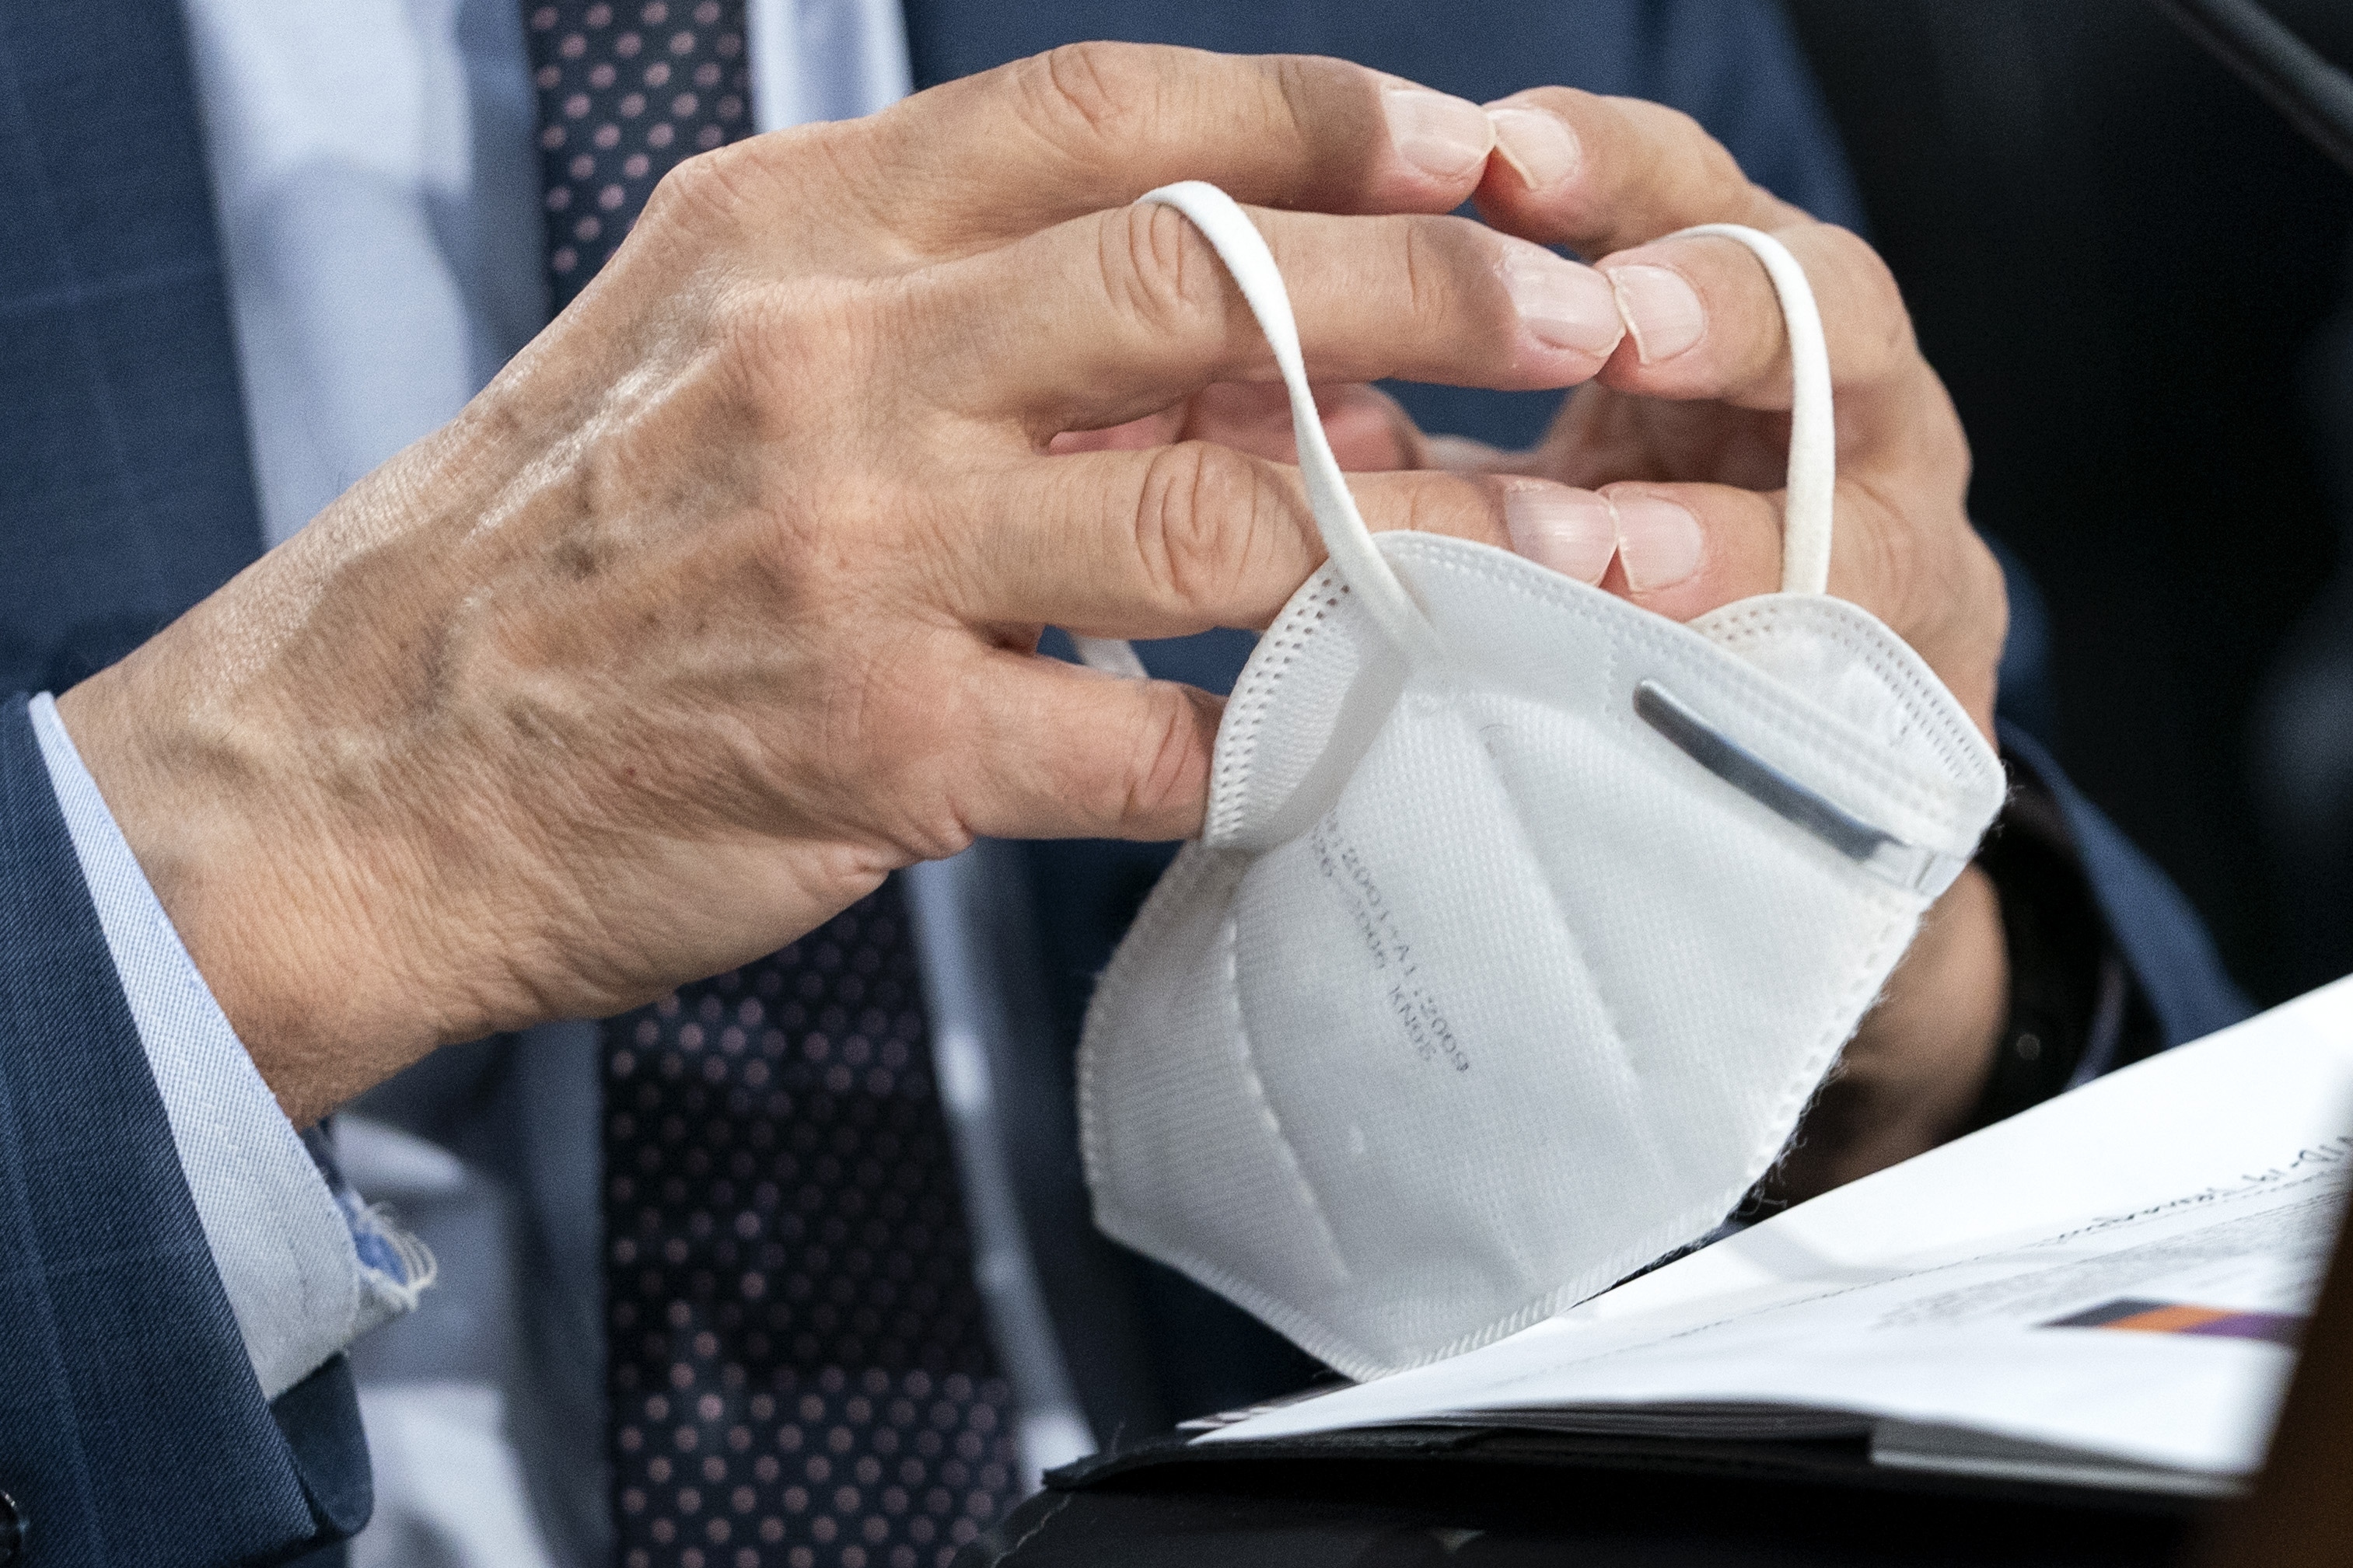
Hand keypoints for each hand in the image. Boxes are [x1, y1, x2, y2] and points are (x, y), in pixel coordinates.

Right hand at [58, 46, 1638, 1123]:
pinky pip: (1152, 736)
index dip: (1310, 116)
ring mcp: (861, 555)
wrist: (360, 766)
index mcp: (796, 234)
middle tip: (1589, 316)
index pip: (1099, 113)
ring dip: (1416, 521)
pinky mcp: (882, 746)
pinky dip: (1275, 736)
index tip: (1467, 143)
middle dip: (1434, 284)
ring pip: (1218, 505)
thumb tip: (1200, 323)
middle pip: (1202, 279)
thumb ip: (936, 308)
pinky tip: (1348, 735)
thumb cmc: (554, 550)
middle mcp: (836, 362)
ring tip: (1557, 542)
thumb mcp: (711, 349)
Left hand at [1474, 90, 2010, 1194]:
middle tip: (1612, 322)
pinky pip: (1850, 679)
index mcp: (1727, 323)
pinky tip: (1648, 697)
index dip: (1608, 166)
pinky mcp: (1909, 700)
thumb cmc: (1608, 600)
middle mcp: (1842, 408)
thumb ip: (1432, 431)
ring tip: (1609, 549)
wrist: (1759, 795)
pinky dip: (1749, 682)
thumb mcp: (1530, 481)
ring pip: (1862, 491)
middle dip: (1719, 302)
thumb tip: (1259, 393)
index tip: (1502, 157)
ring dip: (1730, 524)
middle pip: (1826, 303)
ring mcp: (1897, 551)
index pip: (1682, 196)